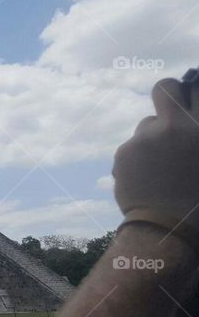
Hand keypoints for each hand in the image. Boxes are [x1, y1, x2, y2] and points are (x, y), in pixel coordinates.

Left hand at [114, 78, 198, 239]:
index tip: (189, 97)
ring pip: (147, 124)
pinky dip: (138, 158)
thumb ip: (196, 135)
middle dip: (167, 94)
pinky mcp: (125, 151)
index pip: (195, 89)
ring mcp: (147, 137)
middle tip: (171, 111)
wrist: (167, 228)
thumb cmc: (198, 201)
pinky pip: (132, 146)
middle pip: (164, 88)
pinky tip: (147, 178)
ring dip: (153, 137)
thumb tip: (191, 122)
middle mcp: (175, 126)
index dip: (191, 92)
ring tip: (162, 166)